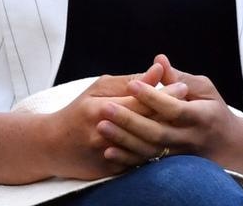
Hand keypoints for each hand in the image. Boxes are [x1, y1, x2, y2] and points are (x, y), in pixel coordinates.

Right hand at [46, 64, 187, 179]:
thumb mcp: (97, 90)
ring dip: (168, 133)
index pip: (140, 100)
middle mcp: (105, 132)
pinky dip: (155, 153)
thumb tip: (157, 70)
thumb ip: (128, 82)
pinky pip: (140, 162)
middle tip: (189, 103)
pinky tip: (169, 144)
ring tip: (183, 122)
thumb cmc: (77, 111)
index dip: (164, 93)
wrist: (52, 144)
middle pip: (147, 122)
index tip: (182, 86)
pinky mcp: (111, 171)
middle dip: (171, 111)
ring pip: (148, 145)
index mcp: (101, 108)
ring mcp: (109, 154)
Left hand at [96, 54, 242, 167]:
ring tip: (101, 127)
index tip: (131, 85)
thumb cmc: (213, 110)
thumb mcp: (203, 89)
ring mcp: (179, 156)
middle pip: (158, 132)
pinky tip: (108, 152)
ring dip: (124, 140)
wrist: (230, 148)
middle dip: (130, 120)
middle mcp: (189, 138)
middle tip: (105, 108)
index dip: (152, 97)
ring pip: (150, 151)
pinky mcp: (170, 167)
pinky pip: (147, 165)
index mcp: (200, 116)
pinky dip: (127, 160)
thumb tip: (158, 60)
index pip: (173, 108)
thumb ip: (178, 77)